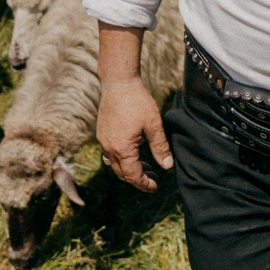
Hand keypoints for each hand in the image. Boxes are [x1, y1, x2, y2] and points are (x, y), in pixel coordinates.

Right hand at [96, 78, 172, 192]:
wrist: (118, 83)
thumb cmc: (137, 102)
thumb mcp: (153, 125)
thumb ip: (160, 147)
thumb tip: (167, 166)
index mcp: (122, 148)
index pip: (133, 176)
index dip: (144, 184)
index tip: (155, 186)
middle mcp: (109, 148)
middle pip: (122, 173)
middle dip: (138, 179)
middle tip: (154, 177)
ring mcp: (103, 141)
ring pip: (115, 165)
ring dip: (129, 169)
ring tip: (146, 166)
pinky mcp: (102, 134)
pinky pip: (110, 154)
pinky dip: (122, 159)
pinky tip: (133, 152)